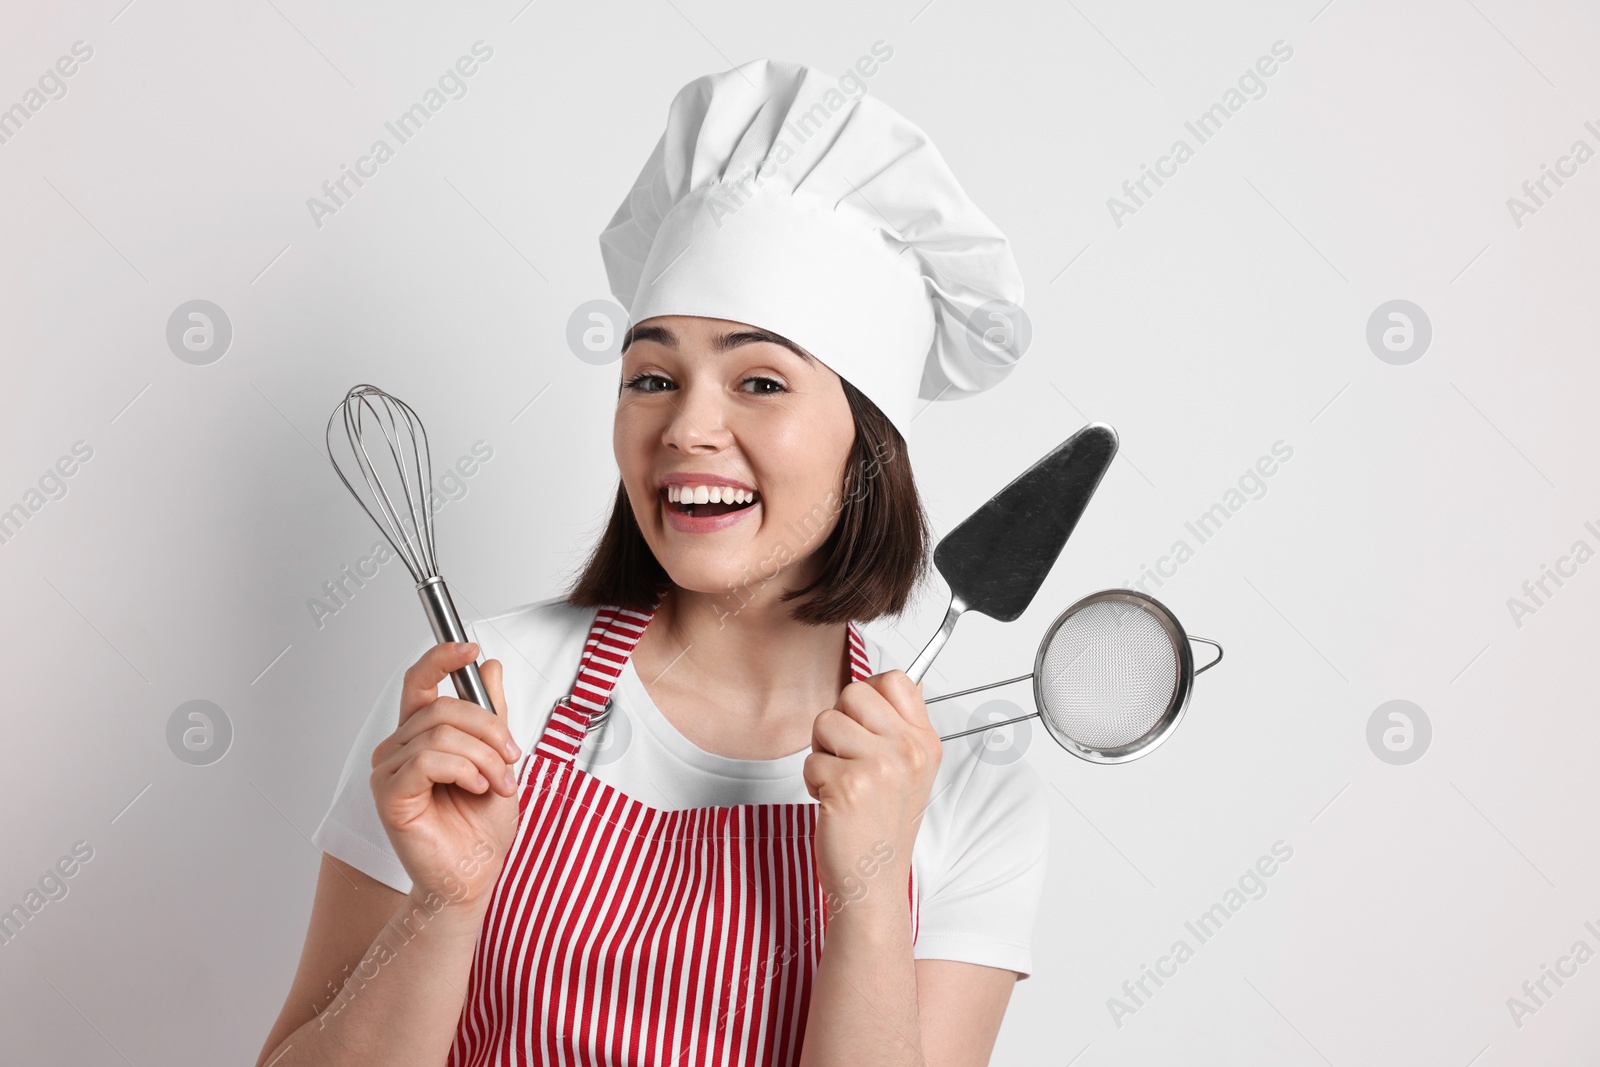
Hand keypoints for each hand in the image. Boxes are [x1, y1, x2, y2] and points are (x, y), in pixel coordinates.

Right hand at [370, 642, 520, 911]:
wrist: (475, 874)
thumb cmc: (480, 825)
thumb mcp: (498, 758)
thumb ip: (492, 715)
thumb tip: (489, 667)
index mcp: (420, 734)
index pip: (420, 680)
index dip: (442, 657)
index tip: (471, 648)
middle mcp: (398, 748)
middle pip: (442, 706)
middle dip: (488, 729)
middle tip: (510, 758)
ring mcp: (388, 771)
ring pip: (440, 733)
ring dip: (483, 757)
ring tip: (496, 783)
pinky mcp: (389, 795)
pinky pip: (428, 760)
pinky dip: (464, 770)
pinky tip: (476, 788)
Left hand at [803, 670, 941, 917]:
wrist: (872, 883)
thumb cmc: (881, 828)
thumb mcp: (908, 773)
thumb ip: (895, 729)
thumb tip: (870, 684)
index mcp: (925, 743)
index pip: (896, 679)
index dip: (868, 694)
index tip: (862, 723)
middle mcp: (909, 751)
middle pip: (854, 692)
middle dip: (838, 723)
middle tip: (846, 759)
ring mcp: (881, 766)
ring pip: (826, 721)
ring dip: (821, 754)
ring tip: (839, 783)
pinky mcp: (849, 785)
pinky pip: (810, 760)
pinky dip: (811, 783)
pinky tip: (832, 804)